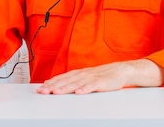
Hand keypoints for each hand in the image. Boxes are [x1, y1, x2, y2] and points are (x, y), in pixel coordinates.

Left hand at [36, 59, 163, 94]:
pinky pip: (92, 86)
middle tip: (43, 91)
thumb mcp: (87, 78)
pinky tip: (79, 93)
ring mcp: (93, 77)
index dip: (51, 82)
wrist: (122, 70)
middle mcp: (84, 74)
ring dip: (65, 88)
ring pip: (76, 83)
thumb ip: (75, 81)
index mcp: (79, 73)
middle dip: (53, 86)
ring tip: (56, 92)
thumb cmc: (104, 76)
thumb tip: (60, 86)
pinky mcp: (102, 82)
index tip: (41, 88)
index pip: (62, 77)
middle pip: (66, 80)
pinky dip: (85, 89)